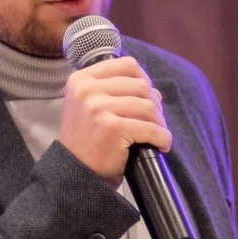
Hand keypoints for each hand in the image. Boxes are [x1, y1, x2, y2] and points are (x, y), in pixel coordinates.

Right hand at [58, 57, 171, 183]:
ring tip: (157, 134)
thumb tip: (152, 89)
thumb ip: (113, 89)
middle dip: (154, 104)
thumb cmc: (88, 140)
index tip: (146, 97)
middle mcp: (86, 90)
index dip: (143, 79)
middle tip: (154, 121)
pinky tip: (161, 145)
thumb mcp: (88, 105)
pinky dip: (162, 137)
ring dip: (159, 122)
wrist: (75, 173)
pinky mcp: (112, 128)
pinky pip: (150, 128)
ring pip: (148, 105)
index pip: (126, 65)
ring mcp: (98, 108)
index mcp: (81, 79)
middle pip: (141, 85)